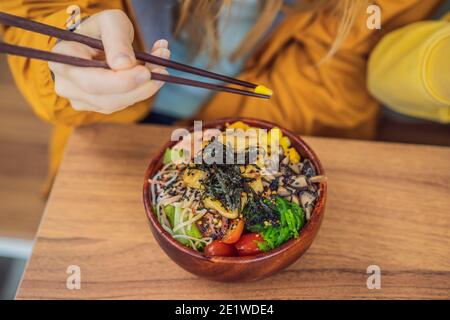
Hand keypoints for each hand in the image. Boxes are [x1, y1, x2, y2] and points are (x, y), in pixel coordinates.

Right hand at [49, 9, 169, 113]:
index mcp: (63, 61)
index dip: (121, 82)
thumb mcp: (110, 22)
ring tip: (161, 64)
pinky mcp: (99, 106)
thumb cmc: (100, 29)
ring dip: (145, 88)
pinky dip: (142, 90)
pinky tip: (152, 72)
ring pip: (118, 104)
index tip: (146, 72)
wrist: (96, 40)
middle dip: (139, 88)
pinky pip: (124, 103)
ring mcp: (82, 100)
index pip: (91, 82)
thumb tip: (124, 65)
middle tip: (162, 71)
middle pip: (106, 99)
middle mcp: (67, 85)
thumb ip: (117, 40)